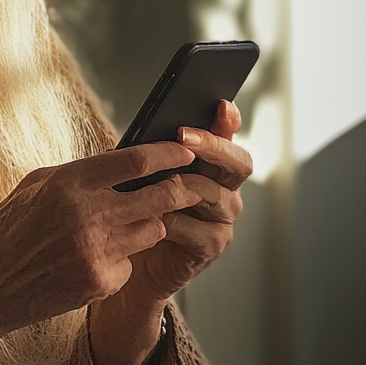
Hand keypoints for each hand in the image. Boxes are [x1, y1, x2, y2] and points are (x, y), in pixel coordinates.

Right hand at [0, 141, 205, 346]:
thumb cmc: (7, 231)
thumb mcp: (35, 186)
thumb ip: (78, 172)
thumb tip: (120, 158)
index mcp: (68, 184)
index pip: (136, 162)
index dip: (168, 154)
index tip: (185, 150)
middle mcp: (87, 216)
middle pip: (160, 197)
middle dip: (181, 188)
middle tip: (189, 184)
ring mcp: (97, 252)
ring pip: (153, 230)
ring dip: (150, 223)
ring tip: (128, 221)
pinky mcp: (101, 282)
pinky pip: (132, 262)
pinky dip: (122, 257)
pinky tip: (94, 257)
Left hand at [124, 100, 250, 303]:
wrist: (128, 260)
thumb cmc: (133, 211)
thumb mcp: (138, 177)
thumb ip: (149, 156)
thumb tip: (139, 130)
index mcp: (210, 168)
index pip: (228, 138)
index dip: (228, 122)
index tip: (220, 104)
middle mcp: (225, 190)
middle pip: (237, 162)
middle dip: (211, 145)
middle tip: (182, 135)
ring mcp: (222, 219)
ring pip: (213, 193)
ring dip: (182, 186)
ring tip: (155, 181)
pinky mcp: (212, 246)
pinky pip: (198, 229)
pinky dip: (173, 221)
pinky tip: (153, 217)